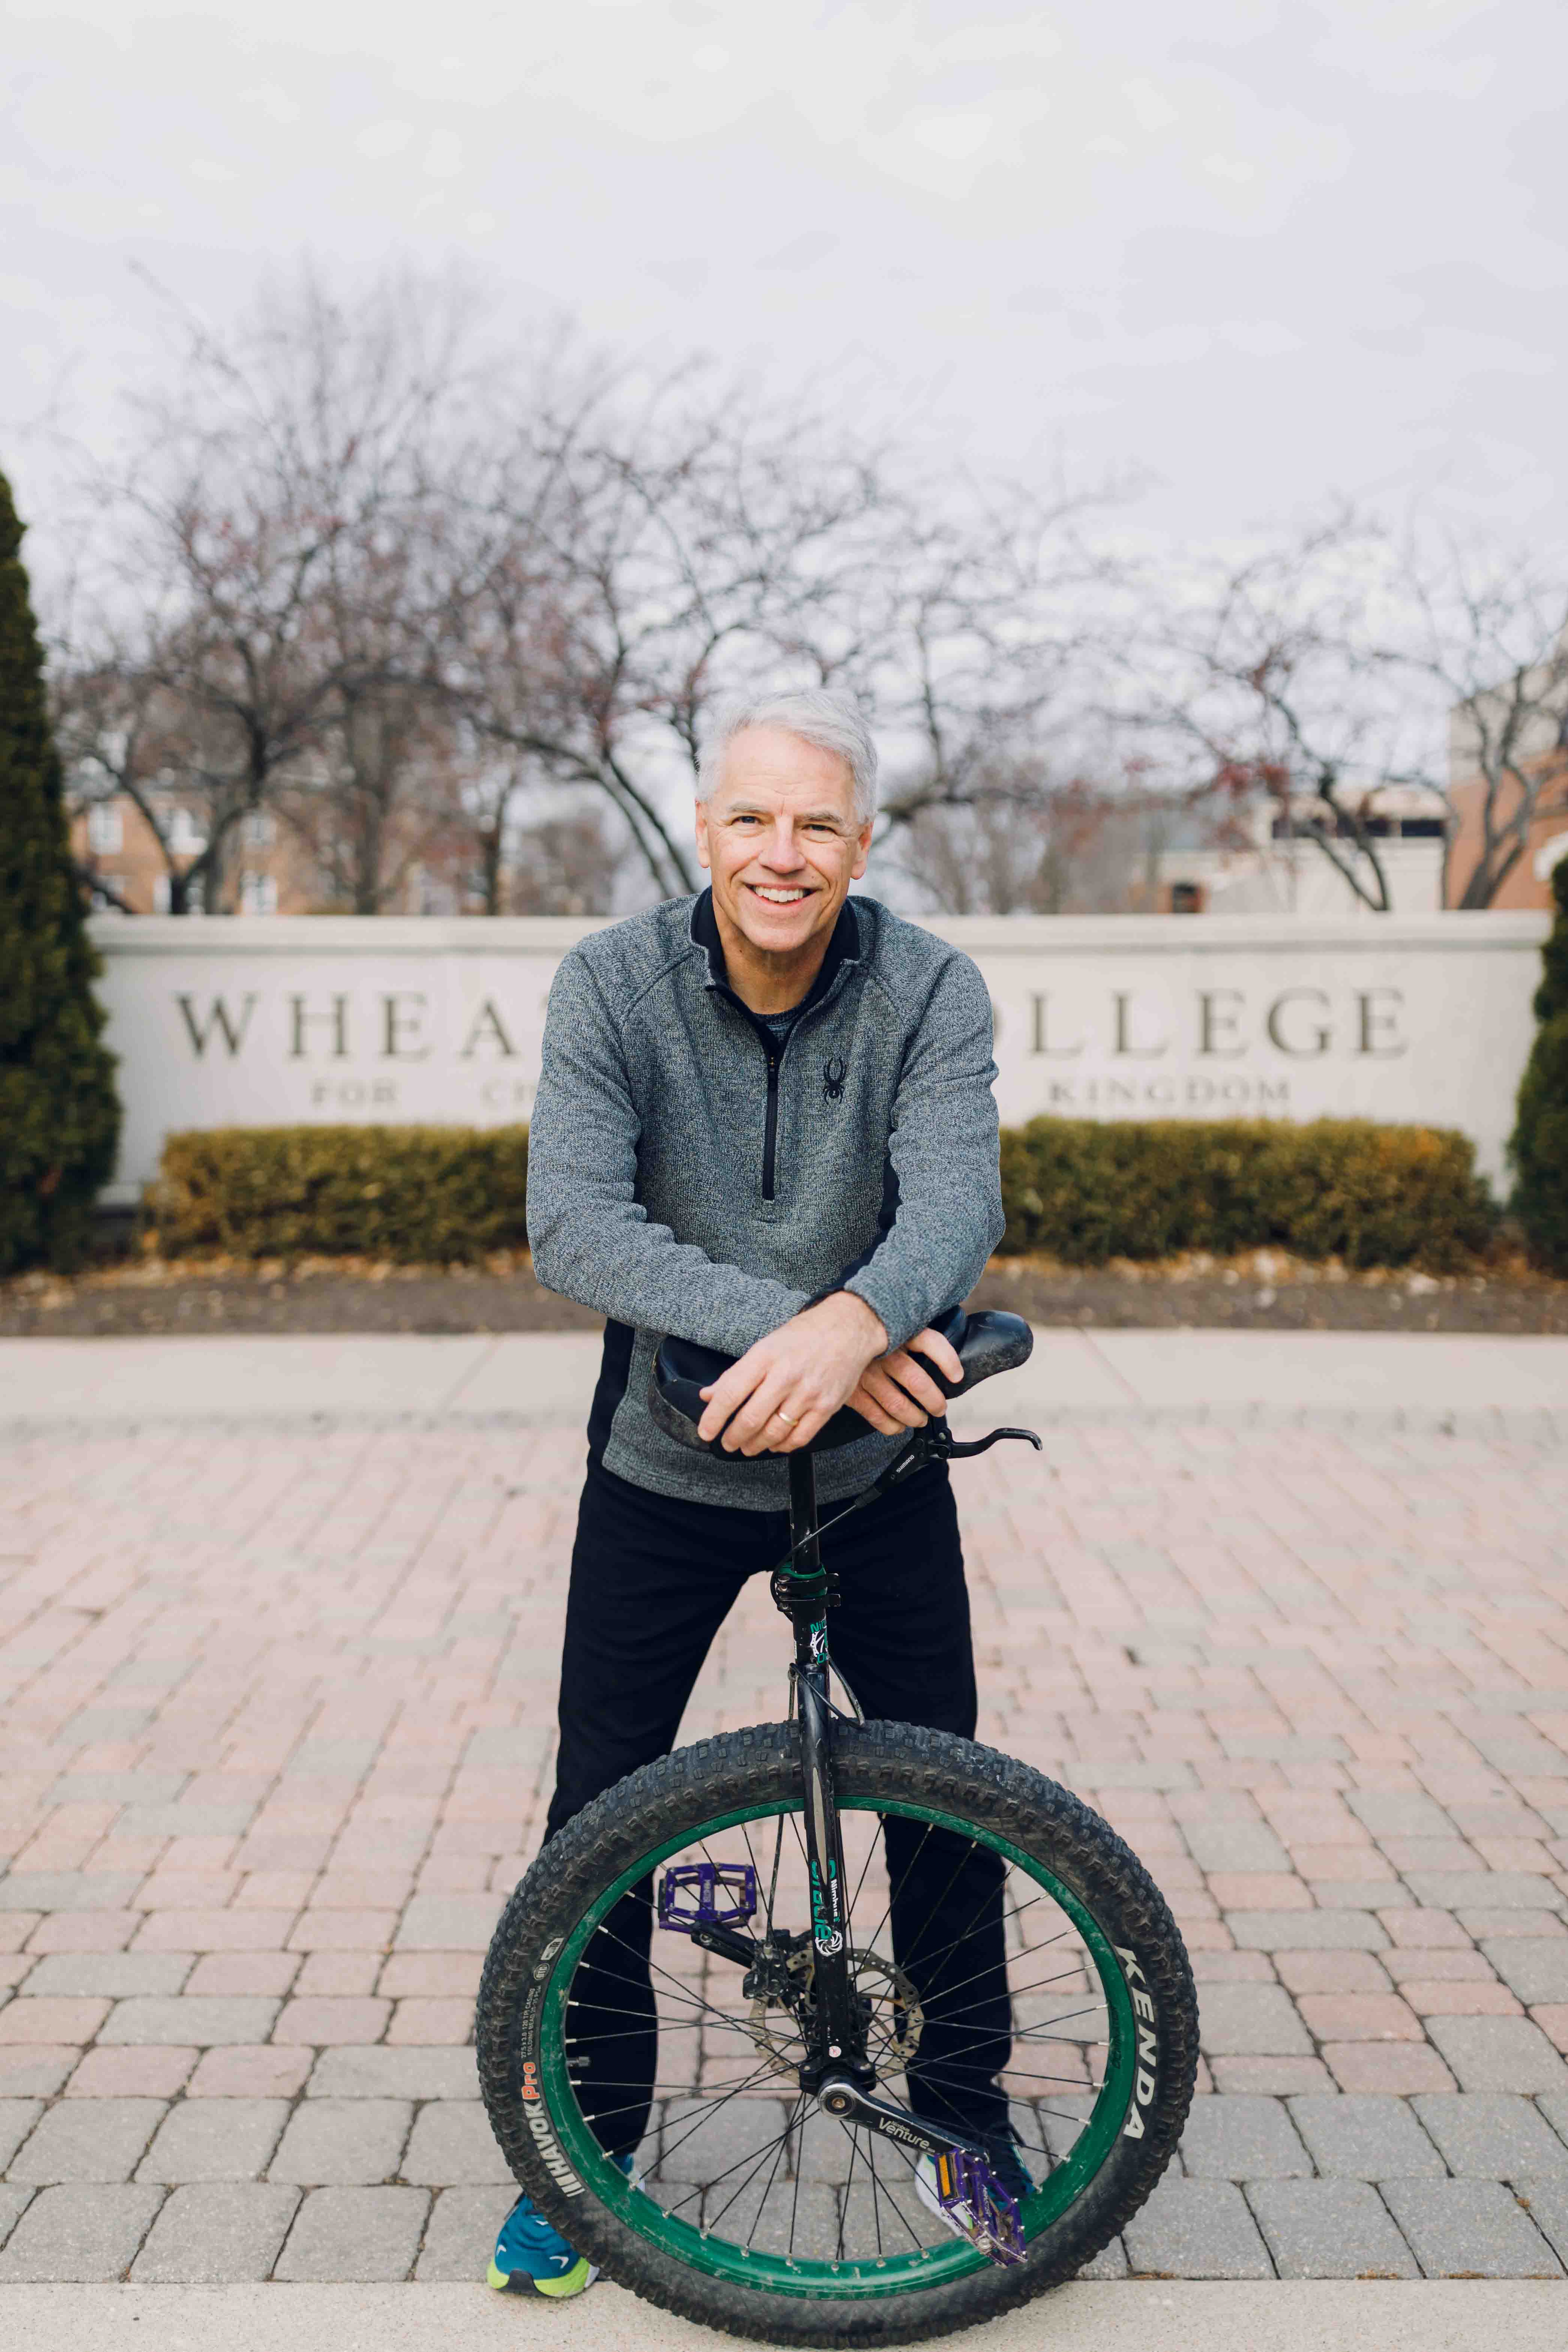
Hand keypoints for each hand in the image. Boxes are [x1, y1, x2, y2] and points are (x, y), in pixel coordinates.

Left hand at [697, 1292, 889, 1455]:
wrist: (848, 1329)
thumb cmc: (803, 1336)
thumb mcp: (764, 1346)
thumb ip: (736, 1374)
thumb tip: (708, 1395)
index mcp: (765, 1356)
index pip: (731, 1393)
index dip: (713, 1417)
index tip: (705, 1432)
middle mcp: (785, 1375)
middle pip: (751, 1418)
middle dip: (733, 1437)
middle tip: (726, 1443)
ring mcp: (808, 1393)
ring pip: (774, 1432)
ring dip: (755, 1445)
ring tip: (747, 1447)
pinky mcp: (827, 1406)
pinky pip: (801, 1437)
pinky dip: (783, 1446)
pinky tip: (774, 1444)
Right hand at [842, 1325, 963, 1435]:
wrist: (830, 1336)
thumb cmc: (864, 1332)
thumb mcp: (888, 1325)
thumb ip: (910, 1334)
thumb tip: (938, 1359)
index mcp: (896, 1332)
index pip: (930, 1343)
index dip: (947, 1360)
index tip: (956, 1376)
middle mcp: (882, 1353)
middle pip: (917, 1382)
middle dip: (933, 1401)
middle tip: (938, 1408)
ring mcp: (866, 1374)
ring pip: (898, 1404)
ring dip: (914, 1417)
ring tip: (920, 1419)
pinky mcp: (852, 1391)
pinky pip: (876, 1415)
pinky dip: (891, 1426)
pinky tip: (897, 1426)